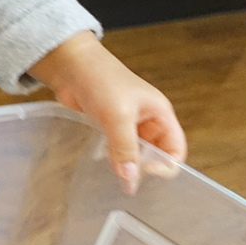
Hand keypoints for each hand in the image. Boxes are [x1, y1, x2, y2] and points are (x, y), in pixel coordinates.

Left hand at [30, 31, 186, 192]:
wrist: (70, 65)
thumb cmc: (100, 79)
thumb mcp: (118, 114)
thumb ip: (125, 147)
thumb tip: (130, 178)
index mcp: (160, 114)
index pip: (176, 149)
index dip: (165, 165)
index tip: (144, 170)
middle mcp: (147, 121)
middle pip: (156, 155)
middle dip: (144, 169)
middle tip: (126, 179)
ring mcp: (127, 125)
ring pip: (135, 154)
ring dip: (126, 166)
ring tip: (113, 176)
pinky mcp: (108, 127)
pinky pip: (117, 150)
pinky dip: (112, 159)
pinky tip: (102, 165)